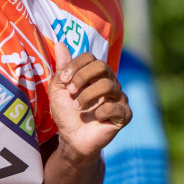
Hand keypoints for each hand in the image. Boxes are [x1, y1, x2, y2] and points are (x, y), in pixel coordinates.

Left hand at [47, 41, 131, 159]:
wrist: (72, 139)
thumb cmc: (66, 112)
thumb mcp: (59, 90)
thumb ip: (62, 68)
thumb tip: (60, 43)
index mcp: (95, 74)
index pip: (90, 57)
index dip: (75, 65)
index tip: (63, 80)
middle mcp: (110, 82)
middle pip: (102, 66)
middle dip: (82, 77)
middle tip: (71, 91)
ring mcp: (119, 98)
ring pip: (108, 85)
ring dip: (88, 96)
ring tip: (78, 107)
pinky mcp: (124, 115)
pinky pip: (116, 107)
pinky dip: (100, 111)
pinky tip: (92, 118)